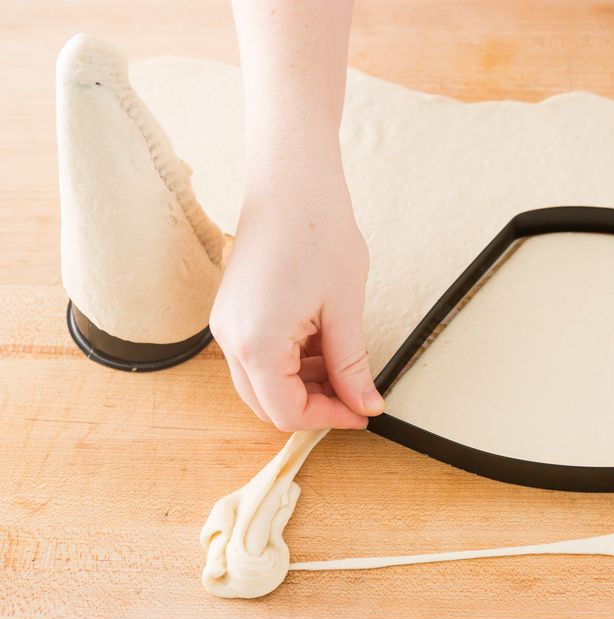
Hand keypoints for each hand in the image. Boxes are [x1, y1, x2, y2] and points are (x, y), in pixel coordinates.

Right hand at [210, 148, 383, 431]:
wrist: (290, 181)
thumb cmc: (319, 233)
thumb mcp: (345, 309)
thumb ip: (351, 366)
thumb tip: (365, 404)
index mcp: (257, 343)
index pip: (287, 412)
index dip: (330, 418)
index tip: (363, 410)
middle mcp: (230, 339)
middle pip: (268, 405)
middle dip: (314, 405)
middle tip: (355, 393)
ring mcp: (225, 324)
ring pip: (261, 383)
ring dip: (302, 384)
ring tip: (343, 361)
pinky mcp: (232, 309)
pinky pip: (257, 355)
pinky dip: (289, 362)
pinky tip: (321, 341)